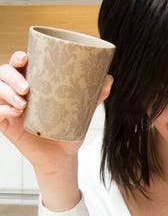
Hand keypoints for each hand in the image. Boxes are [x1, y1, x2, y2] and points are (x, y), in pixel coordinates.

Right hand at [0, 50, 111, 174]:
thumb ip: (94, 96)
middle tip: (27, 89)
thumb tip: (108, 79)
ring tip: (22, 104)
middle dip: (12, 76)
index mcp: (34, 83)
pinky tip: (13, 112)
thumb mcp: (83, 112)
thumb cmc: (69, 131)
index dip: (18, 57)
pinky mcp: (6, 124)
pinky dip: (2, 109)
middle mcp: (18, 92)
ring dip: (6, 92)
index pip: (20, 64)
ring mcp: (10, 107)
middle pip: (4, 72)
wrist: (63, 157)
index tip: (25, 58)